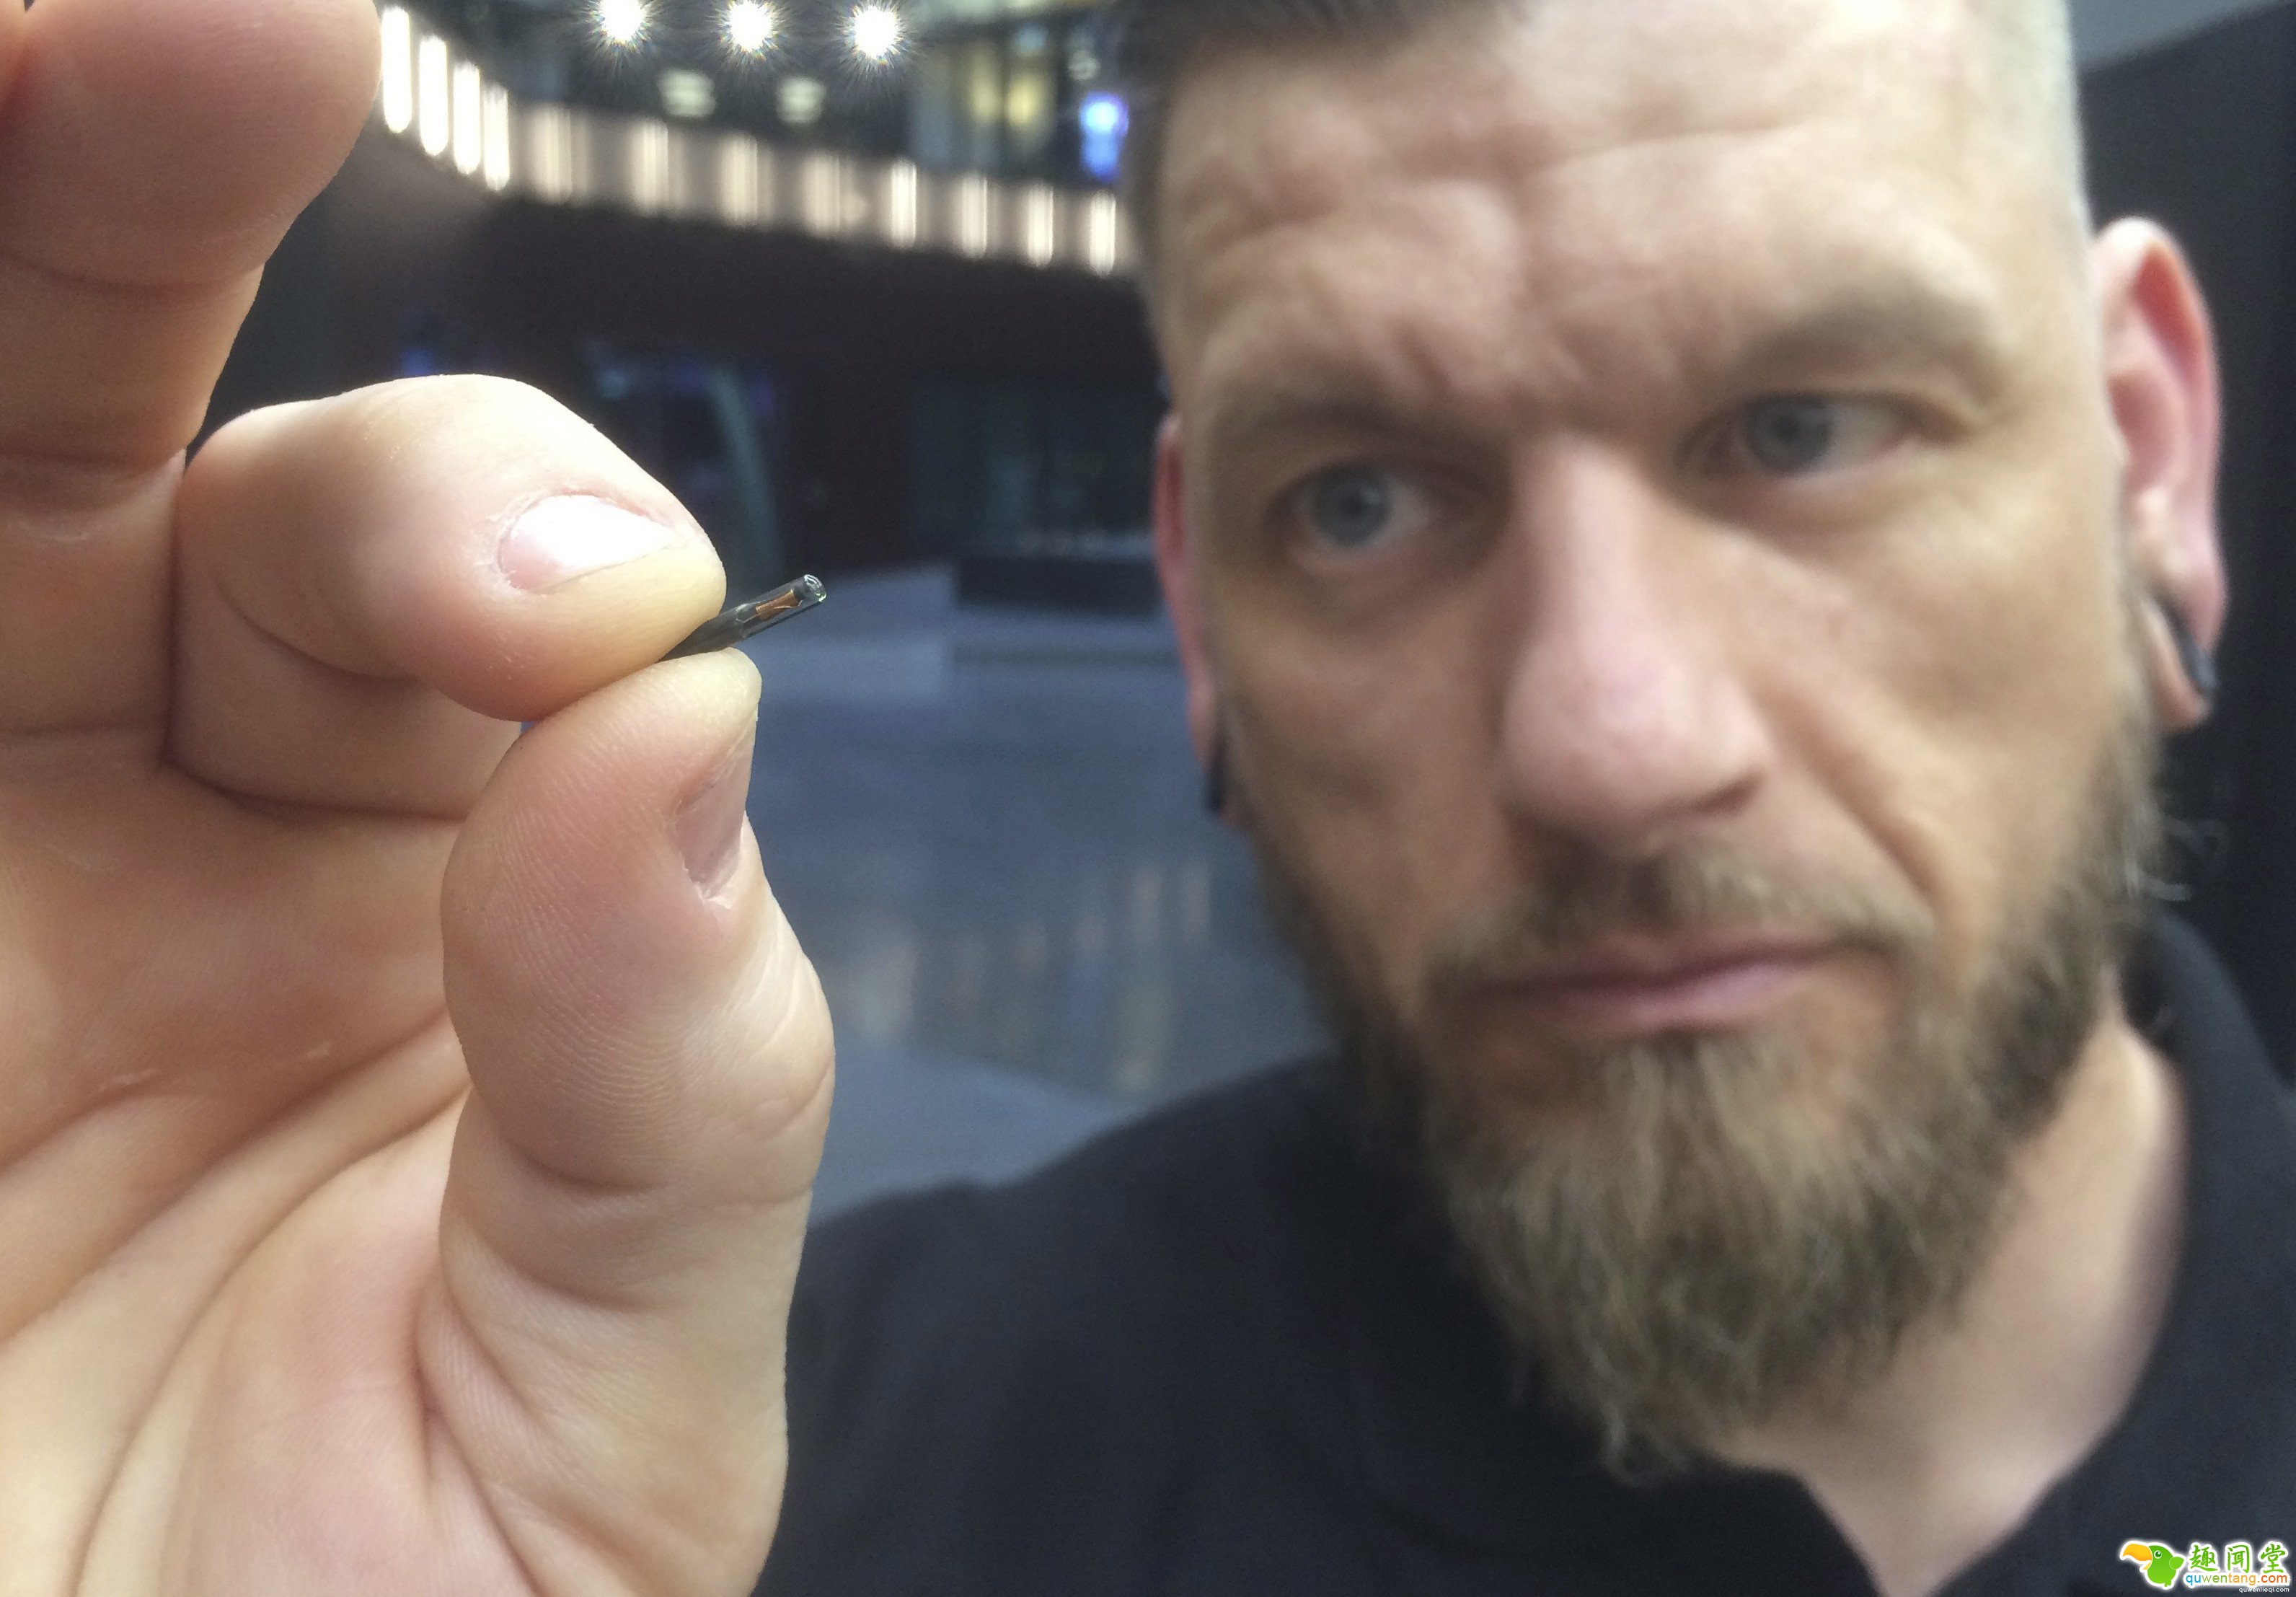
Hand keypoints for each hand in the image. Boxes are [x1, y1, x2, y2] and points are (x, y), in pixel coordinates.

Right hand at [0, 1, 833, 1591]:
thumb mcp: (605, 1410)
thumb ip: (673, 1083)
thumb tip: (690, 730)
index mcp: (413, 879)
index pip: (474, 587)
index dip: (514, 541)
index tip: (569, 622)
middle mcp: (138, 800)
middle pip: (132, 419)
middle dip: (145, 185)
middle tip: (218, 21)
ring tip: (59, 45)